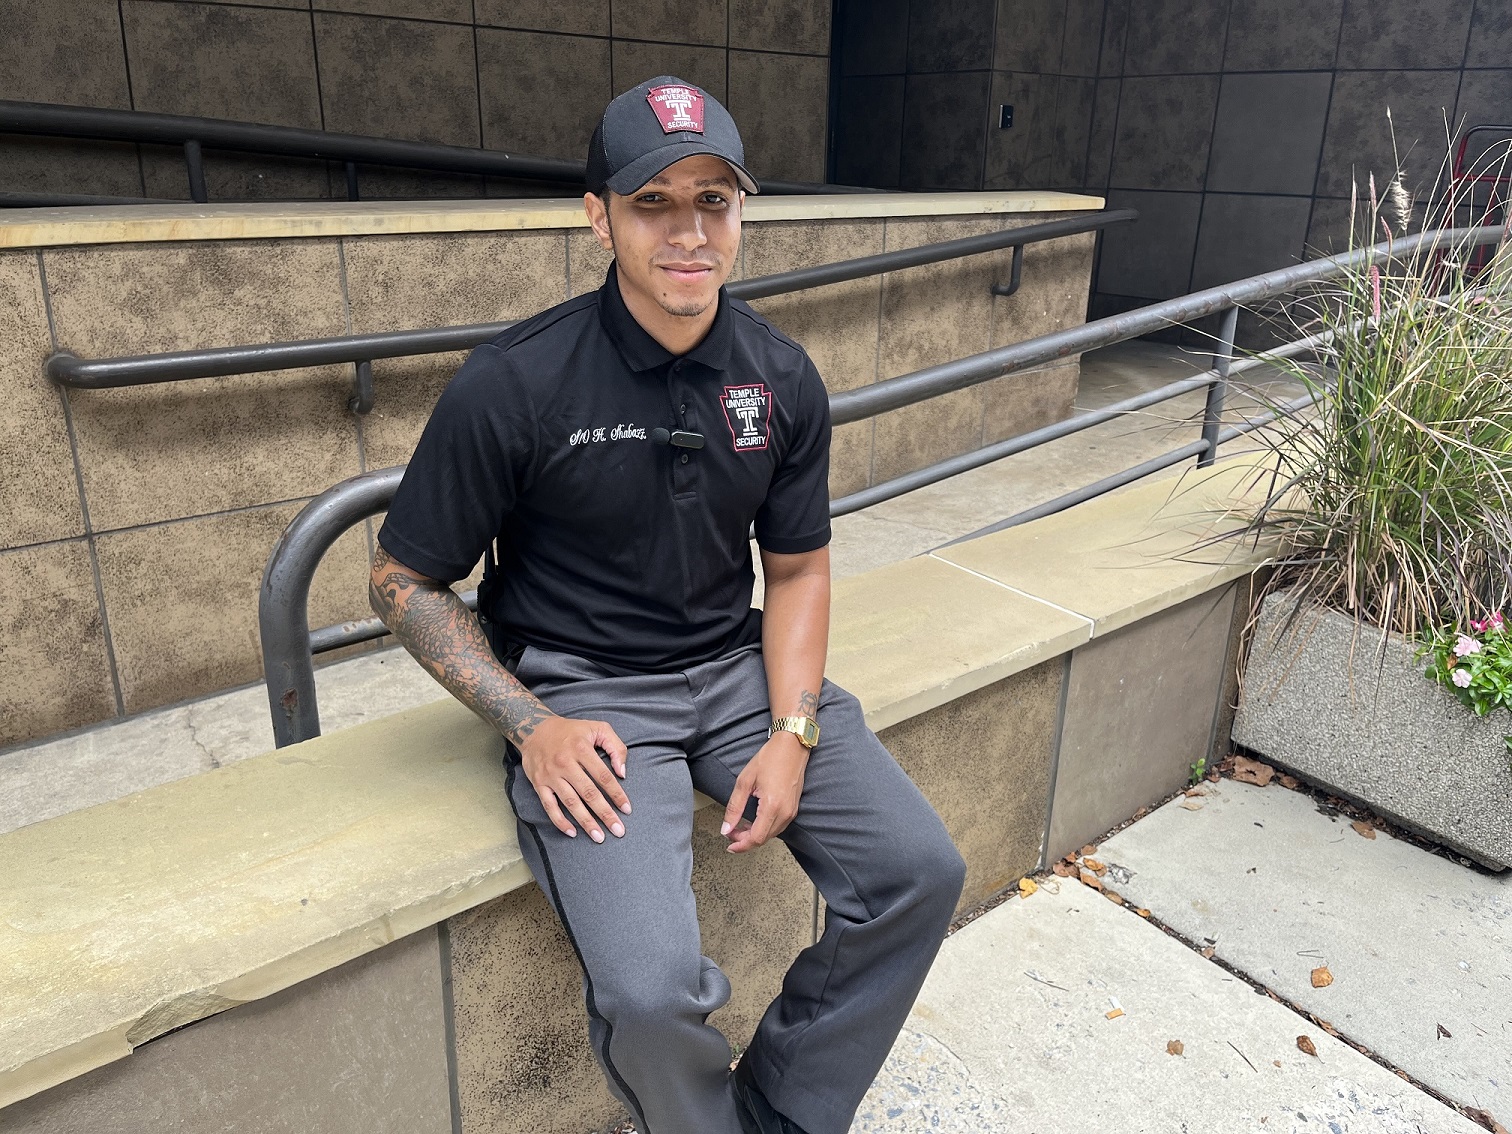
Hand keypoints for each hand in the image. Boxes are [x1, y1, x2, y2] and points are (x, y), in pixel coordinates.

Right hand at [517, 716, 630, 842]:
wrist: (534, 729)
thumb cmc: (571, 731)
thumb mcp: (597, 728)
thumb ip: (616, 747)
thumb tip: (622, 773)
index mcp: (582, 749)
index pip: (604, 777)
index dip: (616, 794)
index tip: (627, 809)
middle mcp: (566, 763)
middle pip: (589, 793)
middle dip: (605, 814)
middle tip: (618, 831)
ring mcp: (551, 775)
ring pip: (571, 803)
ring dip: (586, 822)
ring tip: (599, 837)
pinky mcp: (539, 784)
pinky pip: (549, 806)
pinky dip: (560, 821)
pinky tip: (572, 832)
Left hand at [721, 733, 807, 852]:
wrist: (792, 746)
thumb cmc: (771, 758)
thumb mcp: (745, 781)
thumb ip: (734, 807)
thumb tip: (726, 828)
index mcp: (772, 806)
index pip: (756, 838)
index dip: (740, 845)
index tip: (729, 844)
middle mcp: (785, 812)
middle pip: (764, 839)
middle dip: (745, 841)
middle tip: (731, 833)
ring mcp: (792, 811)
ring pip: (772, 835)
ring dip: (755, 835)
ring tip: (740, 827)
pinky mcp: (794, 808)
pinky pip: (778, 826)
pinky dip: (765, 828)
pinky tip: (754, 821)